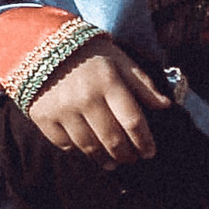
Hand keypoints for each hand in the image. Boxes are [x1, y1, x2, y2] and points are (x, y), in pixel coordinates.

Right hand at [25, 37, 173, 164]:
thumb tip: (166, 106)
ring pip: (89, 146)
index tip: (149, 152)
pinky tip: (89, 152)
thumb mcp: (120, 60)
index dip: (144, 141)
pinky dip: (80, 152)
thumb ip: (143, 84)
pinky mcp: (43, 117)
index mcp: (108, 81)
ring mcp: (62, 109)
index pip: (132, 121)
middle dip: (126, 154)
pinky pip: (65, 145)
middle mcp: (85, 97)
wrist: (42, 46)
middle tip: (132, 159)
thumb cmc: (90, 55)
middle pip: (112, 139)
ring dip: (105, 159)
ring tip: (113, 163)